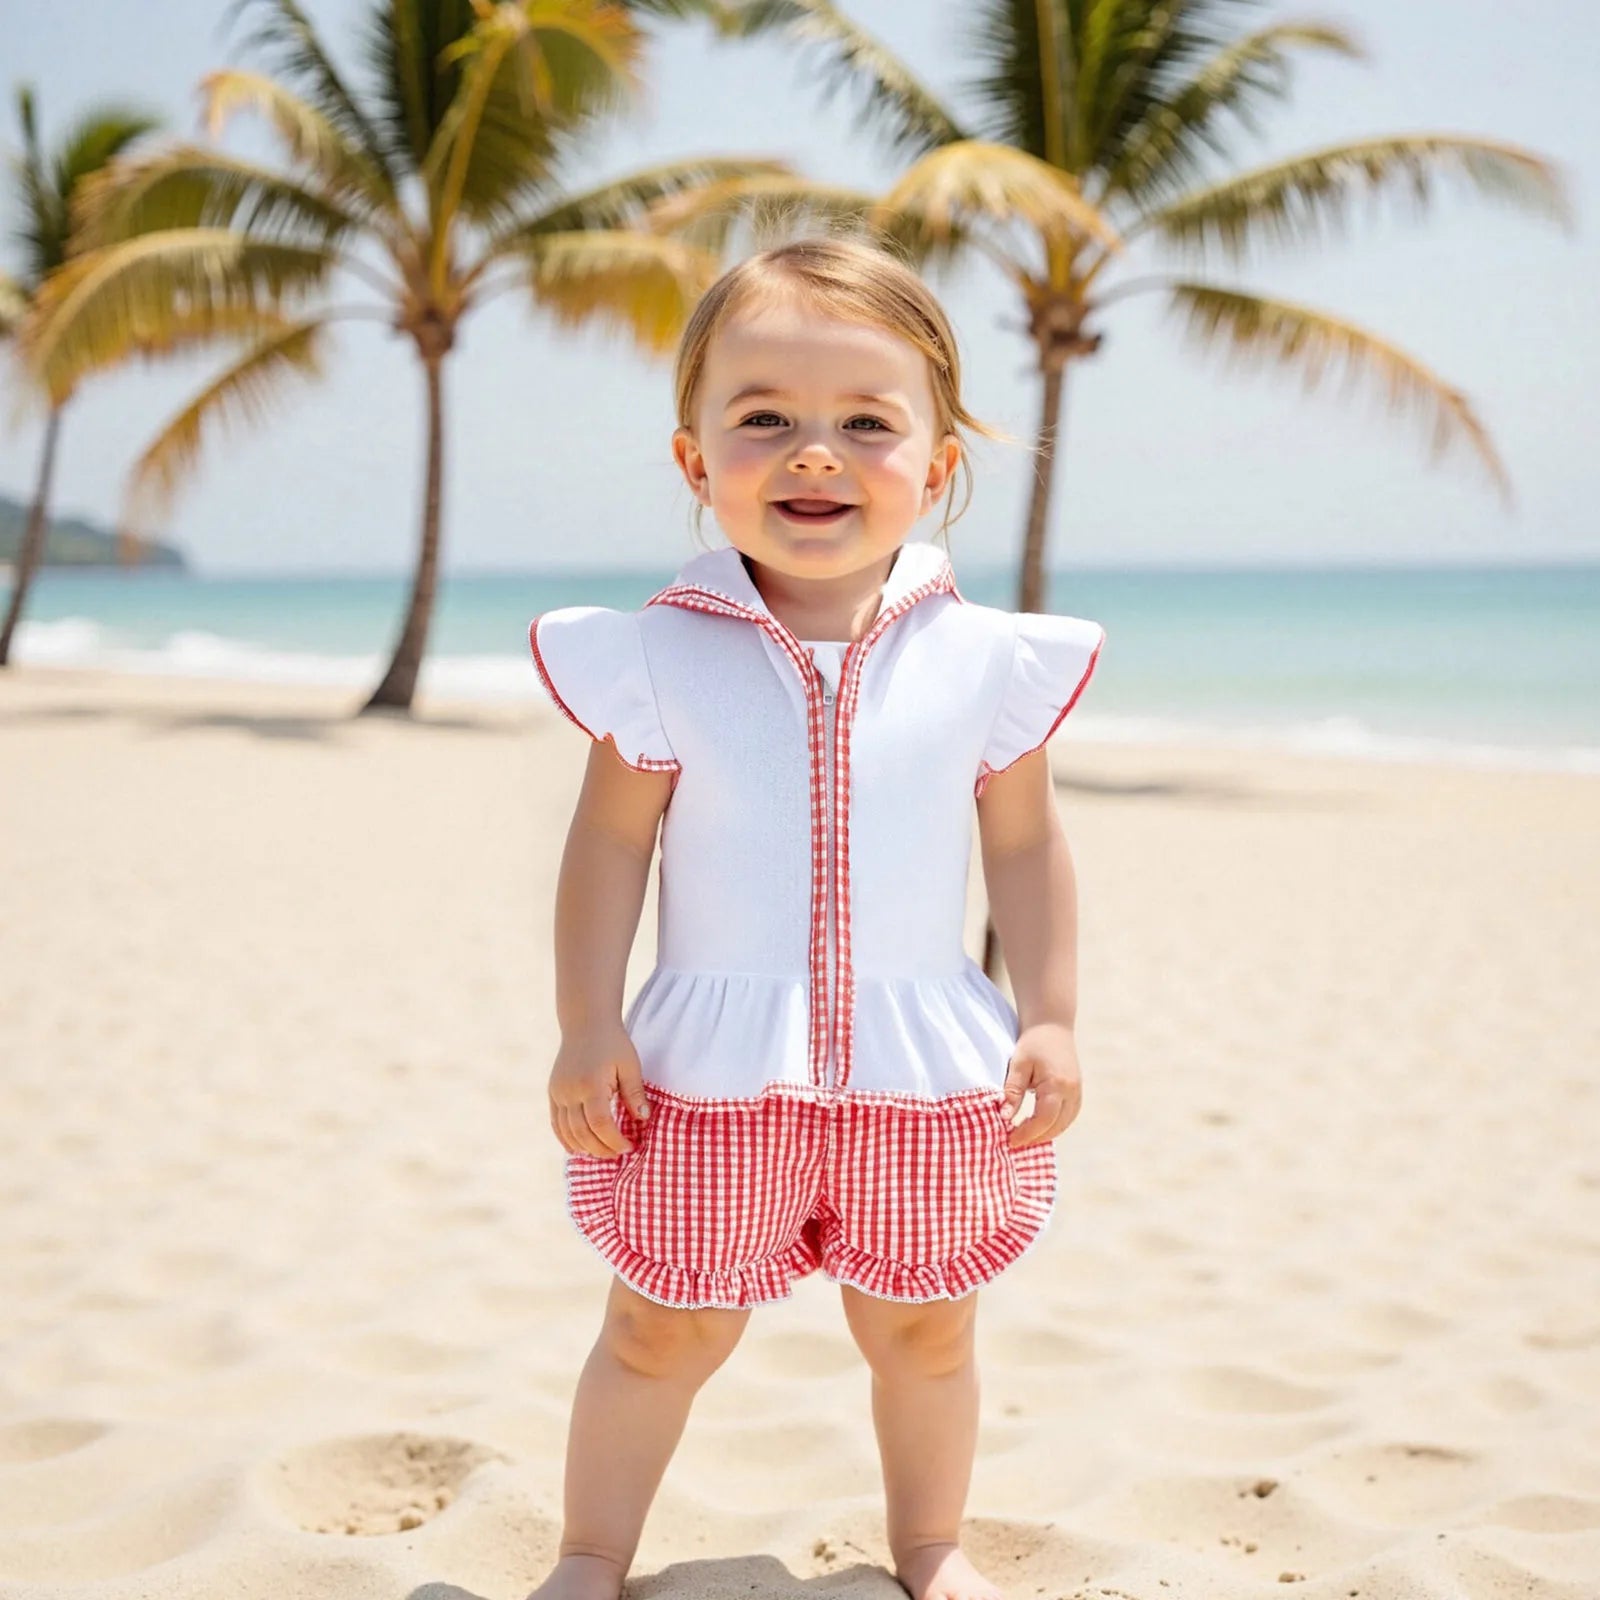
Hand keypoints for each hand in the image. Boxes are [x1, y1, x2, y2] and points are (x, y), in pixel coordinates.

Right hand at [549, 1022, 651, 1159]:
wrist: (586, 1023)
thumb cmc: (612, 1043)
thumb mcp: (630, 1065)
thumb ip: (635, 1094)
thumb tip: (643, 1119)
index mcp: (591, 1084)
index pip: (600, 1124)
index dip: (614, 1141)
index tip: (629, 1147)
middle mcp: (570, 1091)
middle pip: (582, 1132)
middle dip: (601, 1149)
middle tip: (618, 1153)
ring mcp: (558, 1092)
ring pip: (567, 1131)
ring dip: (584, 1147)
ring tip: (602, 1152)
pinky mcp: (553, 1092)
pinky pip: (556, 1123)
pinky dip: (566, 1138)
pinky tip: (579, 1148)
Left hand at [1000, 1022, 1081, 1148]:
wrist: (1052, 1025)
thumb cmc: (1033, 1042)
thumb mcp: (1018, 1065)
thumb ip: (1012, 1092)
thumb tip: (1005, 1117)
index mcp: (1057, 1085)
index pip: (1043, 1120)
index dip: (1027, 1134)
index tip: (1010, 1141)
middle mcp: (1072, 1092)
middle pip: (1056, 1126)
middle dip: (1035, 1138)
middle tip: (1014, 1143)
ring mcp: (1077, 1092)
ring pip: (1064, 1124)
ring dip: (1046, 1134)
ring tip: (1025, 1138)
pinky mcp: (1077, 1091)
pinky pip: (1068, 1116)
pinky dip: (1055, 1126)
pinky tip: (1040, 1127)